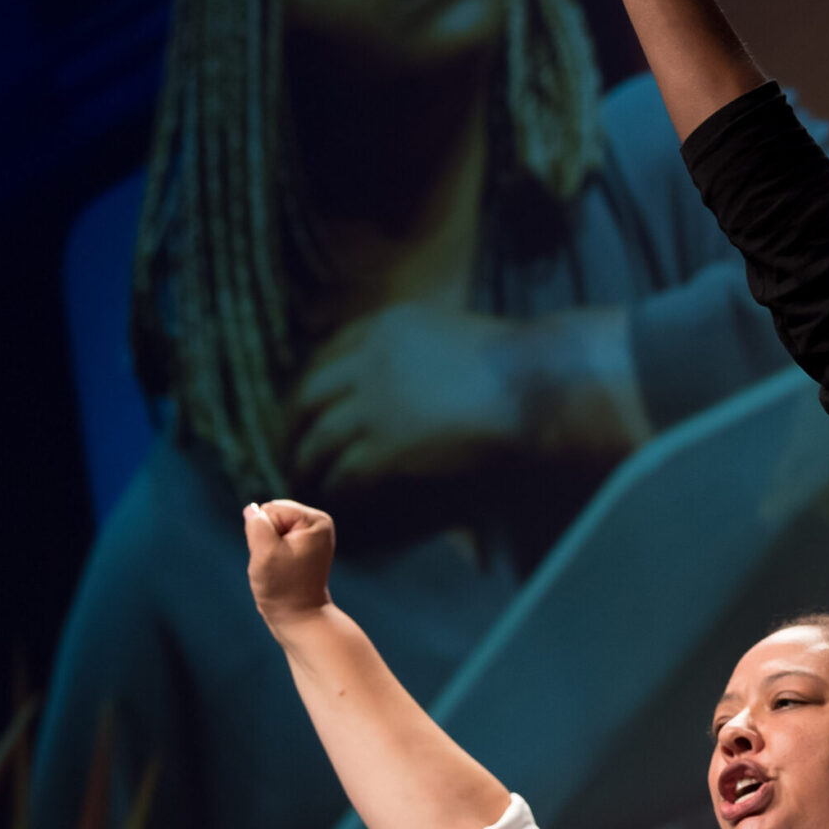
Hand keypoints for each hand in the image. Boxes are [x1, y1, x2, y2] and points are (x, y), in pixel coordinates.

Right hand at [245, 500, 335, 625]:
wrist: (299, 617)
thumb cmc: (283, 587)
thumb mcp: (264, 553)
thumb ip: (256, 525)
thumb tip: (252, 509)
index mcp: (316, 520)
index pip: (271, 509)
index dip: (264, 534)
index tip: (277, 557)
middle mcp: (318, 523)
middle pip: (272, 515)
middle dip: (265, 538)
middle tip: (277, 564)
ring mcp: (312, 535)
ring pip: (270, 529)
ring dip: (266, 547)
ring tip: (279, 567)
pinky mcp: (303, 546)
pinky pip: (274, 540)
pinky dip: (270, 554)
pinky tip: (281, 569)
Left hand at [288, 303, 521, 498]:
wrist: (537, 389)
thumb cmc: (515, 365)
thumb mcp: (453, 336)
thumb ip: (417, 352)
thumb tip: (402, 382)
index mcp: (386, 327)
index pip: (328, 354)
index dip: (312, 385)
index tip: (307, 408)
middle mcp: (370, 361)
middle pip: (310, 396)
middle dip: (293, 427)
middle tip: (291, 449)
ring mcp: (375, 404)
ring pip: (319, 439)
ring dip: (305, 466)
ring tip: (302, 486)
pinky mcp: (387, 445)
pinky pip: (345, 472)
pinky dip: (334, 489)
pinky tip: (335, 502)